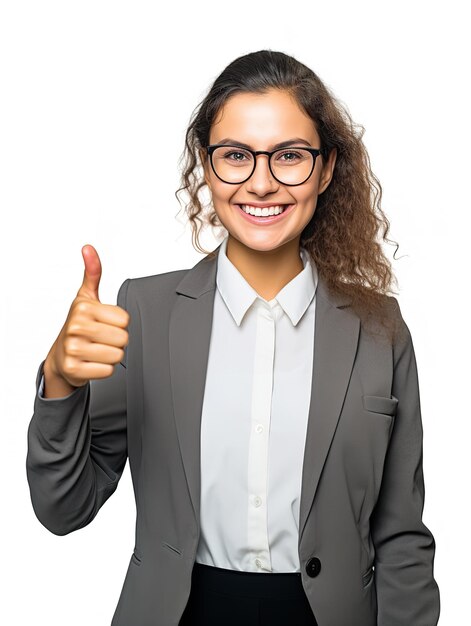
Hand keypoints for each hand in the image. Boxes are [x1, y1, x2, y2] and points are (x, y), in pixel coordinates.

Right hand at [44, 245, 129, 391]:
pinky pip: (107, 371)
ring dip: (111, 355)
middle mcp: (76, 327)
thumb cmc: (78, 325)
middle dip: (117, 341)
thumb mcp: (86, 297)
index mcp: (83, 308)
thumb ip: (93, 273)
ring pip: (117, 356)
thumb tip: (88, 249)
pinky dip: (103, 369)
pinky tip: (92, 361)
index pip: (125, 320)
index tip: (104, 323)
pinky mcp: (75, 369)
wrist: (60, 355)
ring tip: (97, 349)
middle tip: (101, 338)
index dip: (119, 323)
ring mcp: (73, 349)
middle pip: (123, 339)